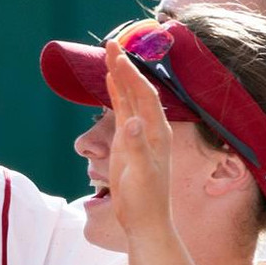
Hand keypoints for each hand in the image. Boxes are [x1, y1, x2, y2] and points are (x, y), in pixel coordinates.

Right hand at [104, 31, 177, 239]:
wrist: (145, 219)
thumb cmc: (144, 199)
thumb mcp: (140, 173)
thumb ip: (137, 146)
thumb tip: (132, 120)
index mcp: (156, 132)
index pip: (143, 95)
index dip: (130, 74)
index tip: (116, 55)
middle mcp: (150, 128)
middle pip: (137, 90)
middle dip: (124, 67)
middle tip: (110, 44)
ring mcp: (138, 134)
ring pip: (129, 98)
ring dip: (119, 77)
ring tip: (109, 56)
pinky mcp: (127, 143)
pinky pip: (122, 112)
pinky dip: (116, 95)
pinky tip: (110, 84)